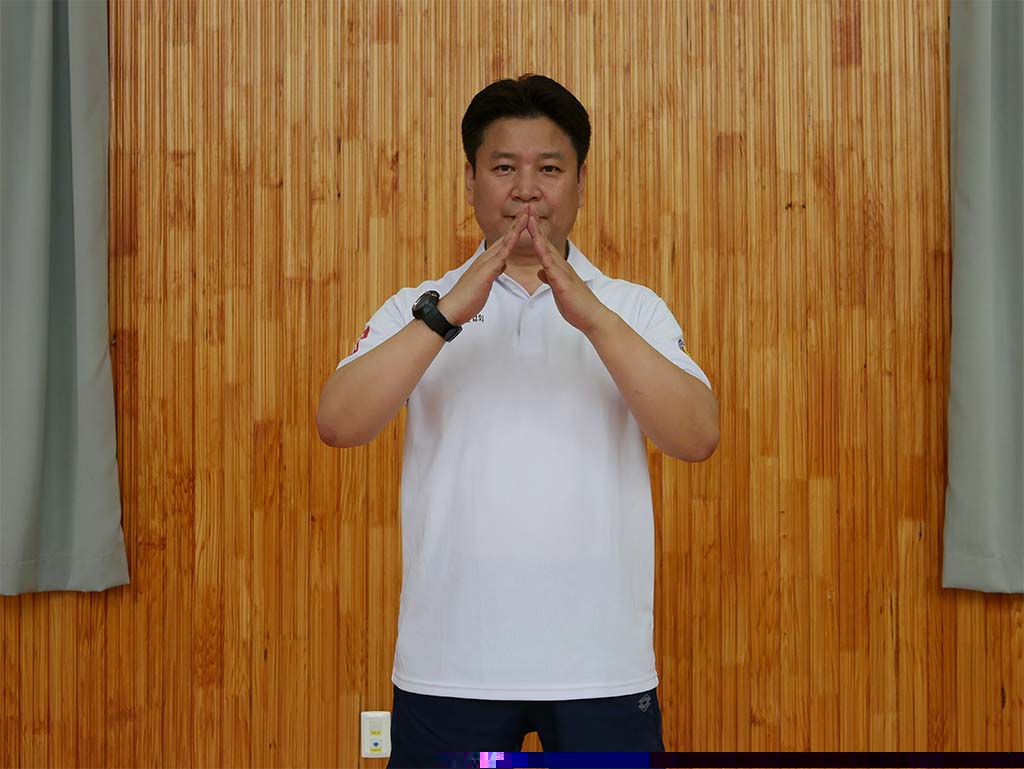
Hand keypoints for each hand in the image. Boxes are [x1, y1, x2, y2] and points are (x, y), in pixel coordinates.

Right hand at [437, 209, 528, 325]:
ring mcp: (484, 264)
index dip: (516, 229)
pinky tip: (514, 239)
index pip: (505, 241)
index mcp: (488, 261)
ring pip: (504, 242)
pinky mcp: (484, 273)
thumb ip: (494, 271)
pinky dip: (508, 247)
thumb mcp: (486, 281)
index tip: (527, 218)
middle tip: (529, 207)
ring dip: (516, 228)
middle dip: (518, 222)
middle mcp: (486, 258)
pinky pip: (499, 258)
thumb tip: (502, 265)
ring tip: (526, 215)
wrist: (452, 308)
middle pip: (506, 236)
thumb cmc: (468, 297)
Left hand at [524, 204, 612, 333]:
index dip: (535, 232)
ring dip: (538, 233)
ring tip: (530, 218)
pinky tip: (538, 245)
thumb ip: (550, 279)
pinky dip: (544, 254)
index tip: (526, 218)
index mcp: (558, 268)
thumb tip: (541, 272)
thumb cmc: (576, 305)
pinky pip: (551, 266)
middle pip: (545, 241)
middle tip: (527, 207)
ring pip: (547, 249)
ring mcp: (563, 272)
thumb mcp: (558, 289)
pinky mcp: (563, 282)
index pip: (544, 246)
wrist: (591, 316)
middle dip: (535, 225)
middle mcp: (561, 266)